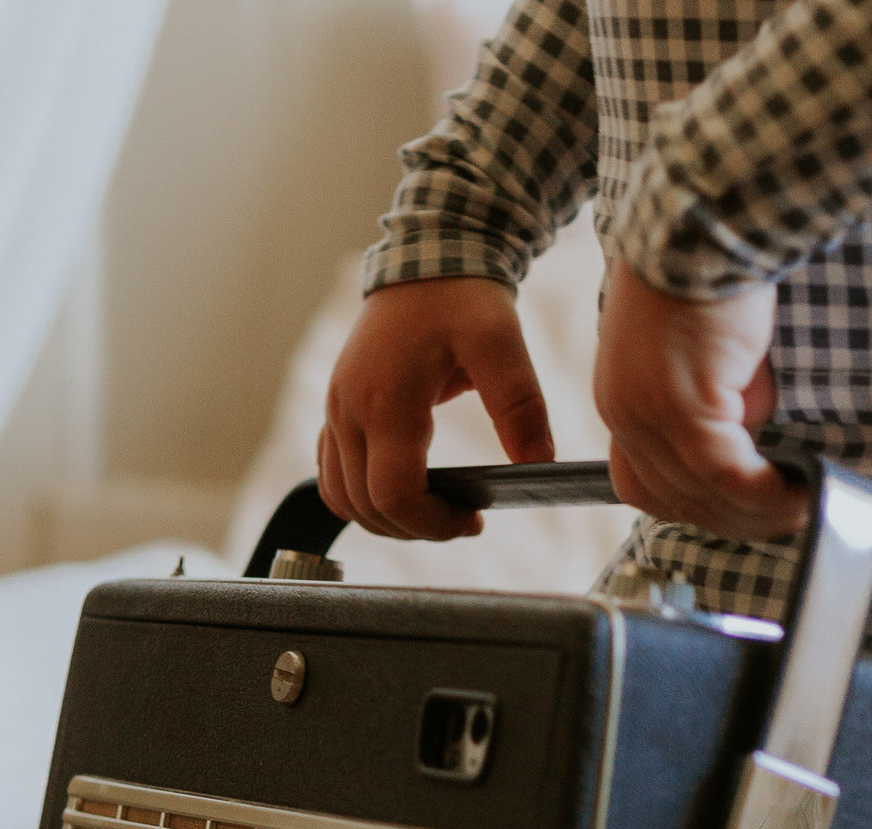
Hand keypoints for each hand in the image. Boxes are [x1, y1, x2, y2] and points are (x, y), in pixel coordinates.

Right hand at [319, 277, 552, 538]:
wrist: (426, 258)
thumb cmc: (460, 297)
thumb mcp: (501, 343)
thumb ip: (521, 406)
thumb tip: (538, 463)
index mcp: (384, 403)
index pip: (394, 495)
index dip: (433, 523)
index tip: (473, 520)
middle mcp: (347, 412)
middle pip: (366, 506)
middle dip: (418, 527)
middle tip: (464, 519)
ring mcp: (335, 412)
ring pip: (342, 499)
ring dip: (387, 520)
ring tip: (437, 511)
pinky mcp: (336, 411)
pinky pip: (332, 476)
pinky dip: (364, 499)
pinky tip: (407, 493)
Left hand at [592, 254, 807, 541]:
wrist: (710, 215)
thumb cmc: (714, 266)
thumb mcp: (706, 351)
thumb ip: (717, 399)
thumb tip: (750, 435)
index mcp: (622, 398)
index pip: (645, 485)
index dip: (697, 505)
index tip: (746, 507)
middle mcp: (624, 412)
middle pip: (672, 502)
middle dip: (734, 518)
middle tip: (787, 515)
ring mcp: (649, 412)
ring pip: (702, 496)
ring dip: (758, 510)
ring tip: (804, 506)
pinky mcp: (684, 406)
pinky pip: (726, 474)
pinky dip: (765, 491)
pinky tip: (799, 491)